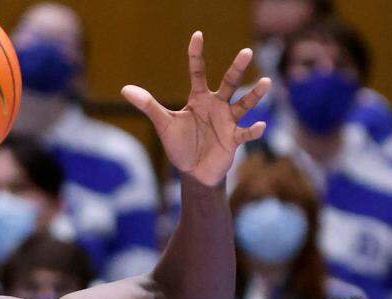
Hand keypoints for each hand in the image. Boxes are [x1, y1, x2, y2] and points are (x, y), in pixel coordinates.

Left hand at [122, 32, 269, 186]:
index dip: (197, 54)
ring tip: (266, 82)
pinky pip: (245, 133)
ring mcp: (228, 121)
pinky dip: (253, 130)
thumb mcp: (163, 124)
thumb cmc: (180, 145)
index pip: (198, 72)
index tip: (198, 34)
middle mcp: (217, 106)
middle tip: (247, 51)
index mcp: (199, 99)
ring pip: (244, 104)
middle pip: (230, 83)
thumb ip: (148, 105)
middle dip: (237, 68)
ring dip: (255, 95)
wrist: (193, 172)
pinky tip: (260, 125)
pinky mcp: (234, 139)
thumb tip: (125, 89)